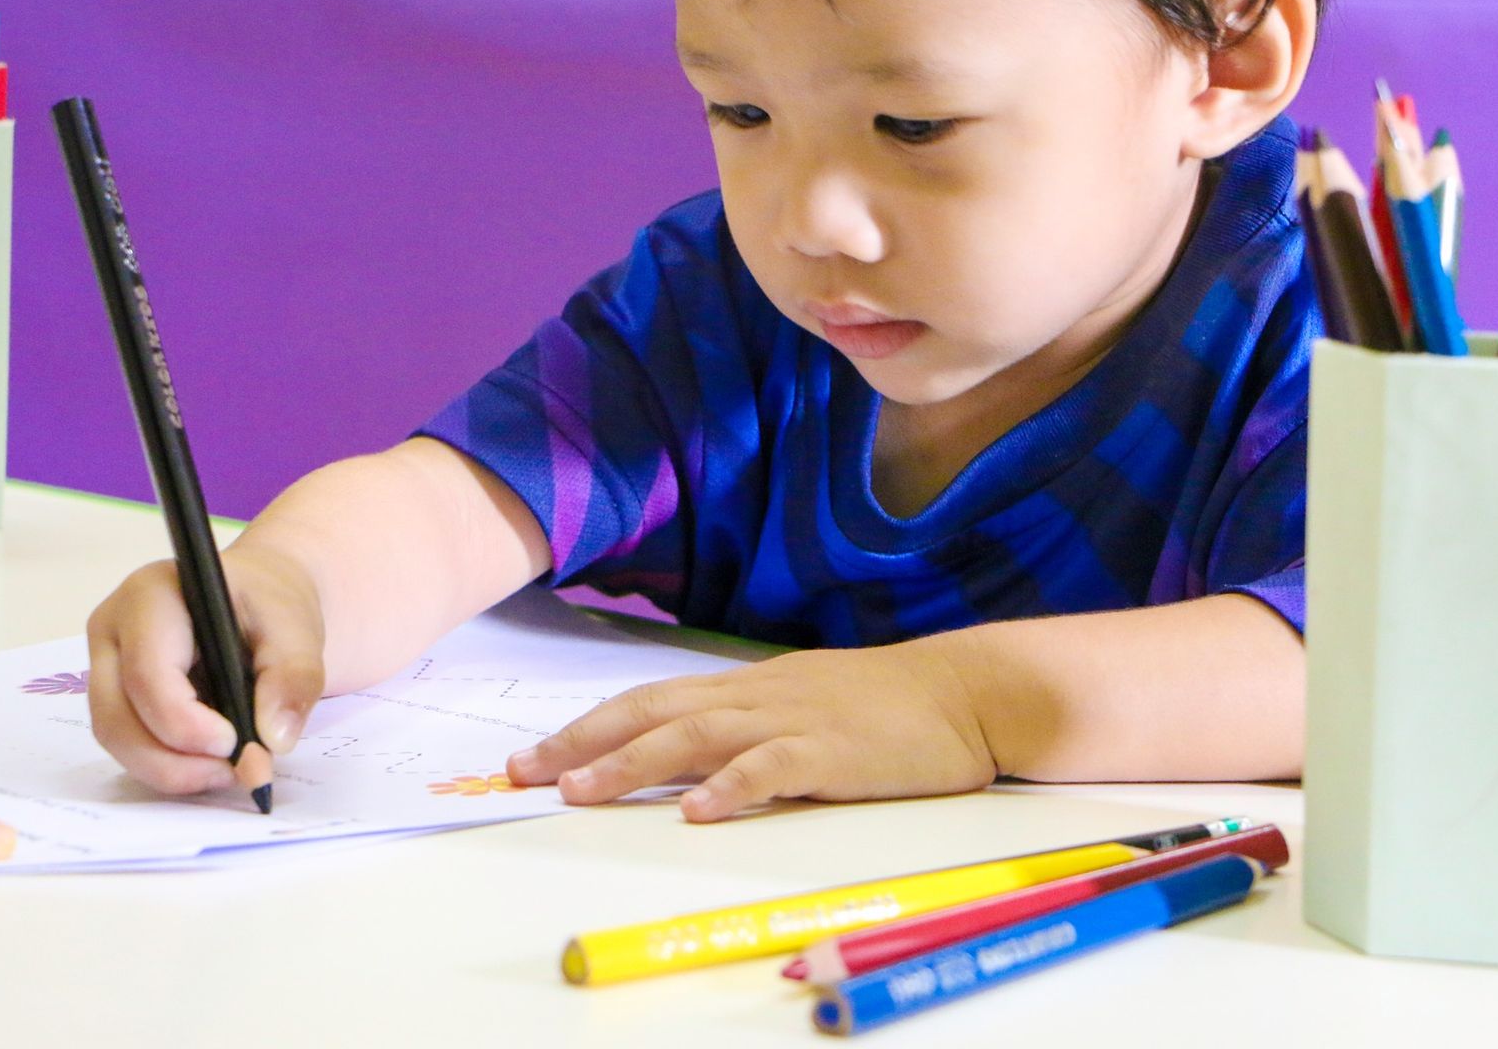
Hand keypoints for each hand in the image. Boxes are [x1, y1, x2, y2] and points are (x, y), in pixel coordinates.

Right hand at [86, 543, 324, 794]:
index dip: (185, 724)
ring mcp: (105, 664)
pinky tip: (210, 763)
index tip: (234, 745)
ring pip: (115, 739)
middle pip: (116, 717)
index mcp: (150, 598)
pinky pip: (127, 743)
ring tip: (229, 771)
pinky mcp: (114, 694)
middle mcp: (112, 631)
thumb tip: (275, 740)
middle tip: (235, 772)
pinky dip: (167, 765)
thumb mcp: (297, 628)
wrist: (258, 597)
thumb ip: (294, 678)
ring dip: (171, 771)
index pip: (147, 674)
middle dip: (174, 762)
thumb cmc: (269, 603)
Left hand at [506, 639, 997, 821]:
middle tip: (526, 773)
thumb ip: (751, 722)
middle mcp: (759, 695)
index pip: (652, 699)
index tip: (536, 756)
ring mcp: (795, 719)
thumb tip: (686, 756)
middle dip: (584, 741)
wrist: (970, 690)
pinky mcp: (834, 751)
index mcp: (750, 687)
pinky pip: (773, 767)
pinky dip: (730, 786)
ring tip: (583, 793)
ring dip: (633, 763)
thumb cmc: (891, 705)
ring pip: (697, 734)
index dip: (589, 725)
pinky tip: (696, 810)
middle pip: (654, 710)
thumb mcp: (807, 702)